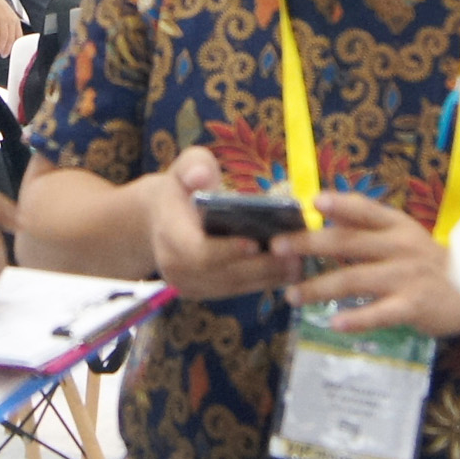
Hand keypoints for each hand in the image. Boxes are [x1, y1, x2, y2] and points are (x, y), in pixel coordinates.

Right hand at [0, 0, 21, 58]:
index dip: (14, 46)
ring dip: (0, 46)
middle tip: (3, 55)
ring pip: (3, 37)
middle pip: (11, 39)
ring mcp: (2, 20)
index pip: (18, 37)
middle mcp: (10, 21)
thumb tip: (11, 39)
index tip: (11, 52)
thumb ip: (11, 26)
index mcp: (16, 21)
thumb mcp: (8, 16)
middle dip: (7, 49)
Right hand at [141, 147, 299, 301]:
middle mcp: (175, 267)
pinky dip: (263, 282)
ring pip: (233, 286)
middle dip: (258, 267)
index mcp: (169, 234)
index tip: (255, 243)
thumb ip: (193, 166)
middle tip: (293, 256)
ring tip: (298, 264)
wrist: (161, 217)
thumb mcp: (184, 167)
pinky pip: (236, 291)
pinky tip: (288, 271)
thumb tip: (202, 177)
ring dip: (267, 277)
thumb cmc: (180, 188)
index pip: (197, 251)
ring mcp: (189, 284)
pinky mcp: (204, 292)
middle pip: (222, 274)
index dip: (226, 251)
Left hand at [282, 190, 459, 336]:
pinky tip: (334, 322)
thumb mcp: (400, 233)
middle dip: (308, 243)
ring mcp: (405, 277)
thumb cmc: (426, 261)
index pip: (364, 209)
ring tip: (291, 295)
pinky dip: (357, 318)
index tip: (313, 201)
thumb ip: (363, 222)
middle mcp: (399, 246)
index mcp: (395, 225)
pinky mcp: (412, 306)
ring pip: (354, 279)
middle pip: (348, 242)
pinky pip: (380, 314)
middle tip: (276, 247)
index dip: (339, 203)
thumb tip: (324, 204)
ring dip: (318, 287)